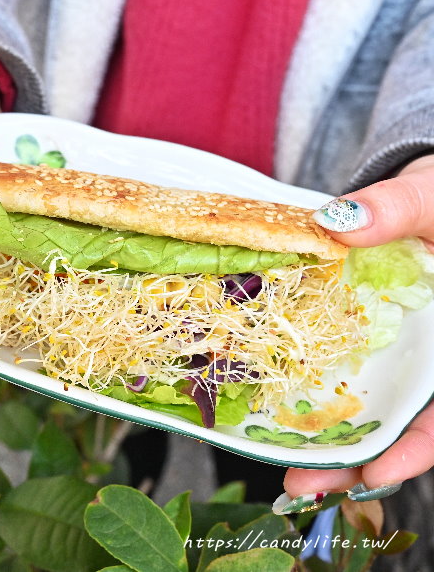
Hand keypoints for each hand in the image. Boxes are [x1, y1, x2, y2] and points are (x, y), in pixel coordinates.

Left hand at [279, 155, 433, 509]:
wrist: (424, 194)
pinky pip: (331, 377)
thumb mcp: (433, 196)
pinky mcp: (355, 344)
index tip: (378, 473)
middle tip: (303, 488)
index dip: (418, 449)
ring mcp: (393, 357)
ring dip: (326, 448)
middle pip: (400, 425)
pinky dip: (303, 401)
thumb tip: (342, 222)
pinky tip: (265, 419)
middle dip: (355, 463)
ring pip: (365, 412)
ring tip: (285, 478)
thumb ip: (400, 208)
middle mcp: (429, 360)